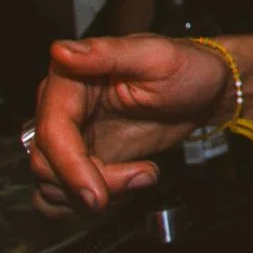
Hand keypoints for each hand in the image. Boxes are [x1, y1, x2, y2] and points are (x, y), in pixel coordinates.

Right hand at [26, 35, 228, 216]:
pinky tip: (129, 185)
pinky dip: (91, 202)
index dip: (70, 167)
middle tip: (145, 175)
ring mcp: (69, 137)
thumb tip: (60, 51)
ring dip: (99, 194)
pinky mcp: (81, 160)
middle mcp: (60, 109)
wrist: (204, 92)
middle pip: (48, 165)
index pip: (51, 133)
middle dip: (95, 183)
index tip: (97, 196)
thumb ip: (107, 53)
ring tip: (144, 175)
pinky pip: (63, 195)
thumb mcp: (156, 55)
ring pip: (53, 186)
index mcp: (69, 79)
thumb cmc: (186, 67)